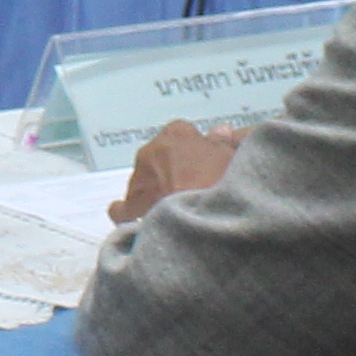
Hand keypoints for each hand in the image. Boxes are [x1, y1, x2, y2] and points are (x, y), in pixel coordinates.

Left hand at [114, 121, 245, 221]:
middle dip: (173, 167)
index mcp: (176, 134)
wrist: (203, 222)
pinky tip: (132, 216)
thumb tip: (220, 132)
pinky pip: (123, 208)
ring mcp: (139, 180)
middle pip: (160, 155)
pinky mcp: (130, 207)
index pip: (184, 133)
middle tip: (193, 186)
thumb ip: (223, 143)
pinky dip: (127, 211)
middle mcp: (151, 152)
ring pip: (144, 180)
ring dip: (155, 189)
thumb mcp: (233, 159)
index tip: (206, 162)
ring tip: (175, 207)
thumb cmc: (221, 187)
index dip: (196, 149)